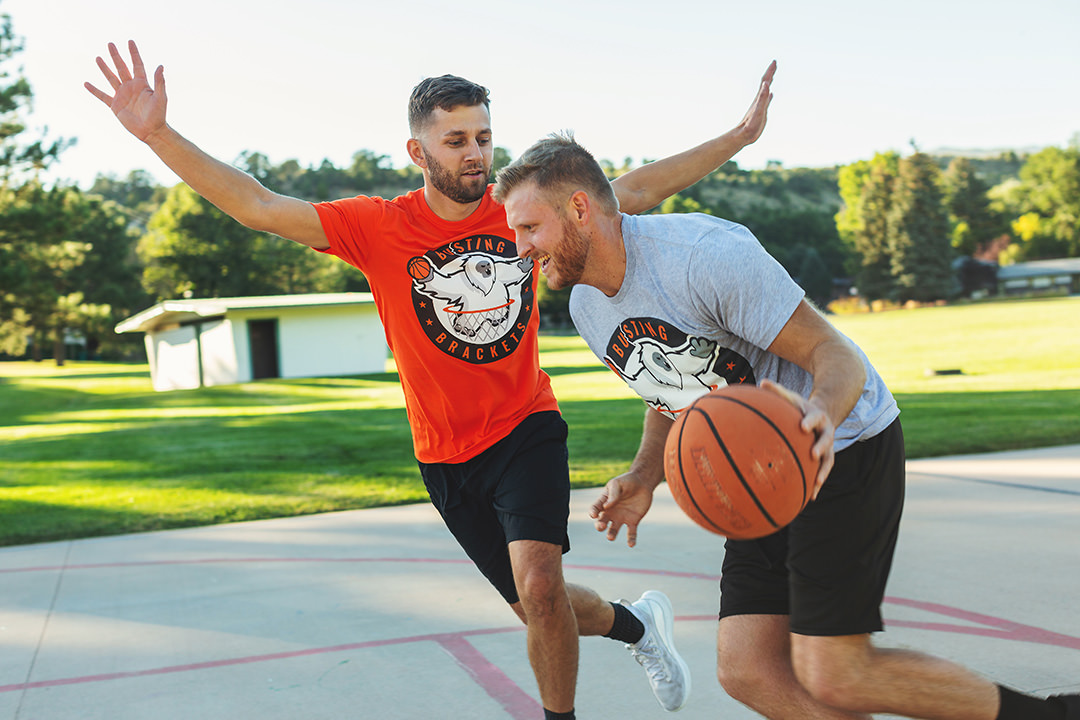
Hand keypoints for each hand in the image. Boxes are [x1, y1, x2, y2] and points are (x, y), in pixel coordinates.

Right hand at [85, 41, 166, 142]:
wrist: (151, 131)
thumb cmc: (159, 115)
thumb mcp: (161, 97)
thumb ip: (159, 82)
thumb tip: (160, 66)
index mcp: (142, 84)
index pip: (137, 64)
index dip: (134, 53)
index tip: (130, 41)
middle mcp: (131, 87)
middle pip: (122, 68)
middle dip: (116, 56)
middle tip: (110, 44)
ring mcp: (122, 96)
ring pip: (111, 78)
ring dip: (104, 68)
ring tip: (98, 58)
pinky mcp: (115, 106)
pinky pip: (102, 96)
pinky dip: (94, 90)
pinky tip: (86, 83)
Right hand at [588, 472, 654, 547]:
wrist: (643, 483)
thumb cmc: (627, 481)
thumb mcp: (618, 484)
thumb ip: (613, 494)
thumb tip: (607, 506)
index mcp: (604, 502)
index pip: (595, 508)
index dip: (593, 512)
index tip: (594, 514)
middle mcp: (610, 512)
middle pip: (601, 522)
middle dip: (599, 525)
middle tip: (601, 526)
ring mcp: (621, 518)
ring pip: (613, 530)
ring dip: (611, 535)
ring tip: (610, 537)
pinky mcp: (632, 521)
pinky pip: (630, 533)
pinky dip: (630, 539)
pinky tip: (631, 544)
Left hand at [735, 60, 775, 146]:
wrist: (743, 135)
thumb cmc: (750, 125)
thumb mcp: (758, 110)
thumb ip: (762, 97)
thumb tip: (766, 83)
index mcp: (759, 98)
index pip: (765, 81)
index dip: (770, 71)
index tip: (774, 61)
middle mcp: (759, 99)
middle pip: (765, 83)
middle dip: (770, 72)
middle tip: (775, 63)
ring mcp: (760, 105)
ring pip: (765, 90)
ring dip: (769, 82)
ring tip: (773, 76)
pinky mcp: (761, 112)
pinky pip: (766, 100)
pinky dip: (769, 95)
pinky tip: (771, 94)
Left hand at [759, 379, 834, 499]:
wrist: (822, 414)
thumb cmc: (800, 407)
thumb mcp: (791, 397)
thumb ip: (778, 391)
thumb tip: (762, 382)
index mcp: (816, 416)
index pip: (814, 418)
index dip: (810, 421)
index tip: (802, 426)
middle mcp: (825, 432)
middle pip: (827, 440)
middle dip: (821, 447)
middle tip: (814, 454)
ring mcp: (828, 446)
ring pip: (829, 460)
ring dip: (823, 472)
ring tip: (817, 484)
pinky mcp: (825, 458)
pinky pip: (823, 471)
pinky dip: (817, 483)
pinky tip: (810, 497)